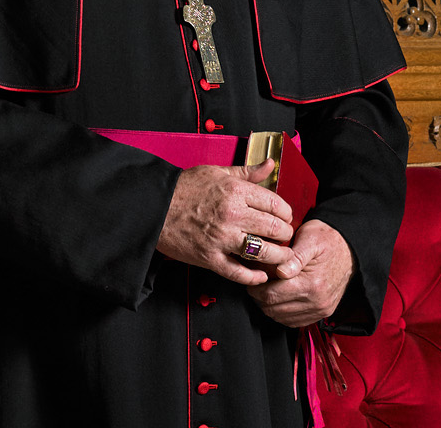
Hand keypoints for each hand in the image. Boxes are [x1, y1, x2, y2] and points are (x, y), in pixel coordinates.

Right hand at [157, 161, 300, 285]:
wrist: (154, 208)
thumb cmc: (185, 188)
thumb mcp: (217, 172)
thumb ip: (247, 172)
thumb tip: (270, 164)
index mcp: (236, 191)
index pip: (276, 203)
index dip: (286, 212)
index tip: (286, 217)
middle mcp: (232, 214)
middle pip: (273, 228)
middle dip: (285, 234)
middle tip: (285, 237)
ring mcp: (221, 238)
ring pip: (261, 252)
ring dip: (277, 256)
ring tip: (281, 257)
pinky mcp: (209, 258)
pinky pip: (237, 272)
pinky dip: (252, 277)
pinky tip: (261, 275)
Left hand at [247, 218, 352, 327]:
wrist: (350, 248)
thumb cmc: (328, 239)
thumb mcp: (311, 238)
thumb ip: (294, 256)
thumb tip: (280, 272)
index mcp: (312, 284)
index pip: (271, 295)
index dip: (256, 287)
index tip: (254, 277)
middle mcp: (317, 302)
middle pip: (273, 309)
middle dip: (260, 296)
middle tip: (258, 282)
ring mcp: (320, 310)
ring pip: (280, 317)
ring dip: (269, 305)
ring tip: (269, 287)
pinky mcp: (322, 313)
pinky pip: (293, 322)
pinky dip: (282, 312)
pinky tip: (280, 298)